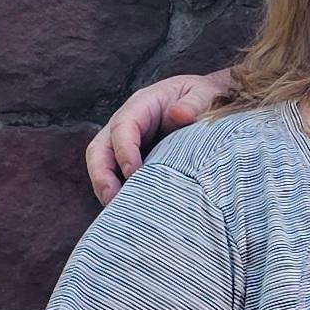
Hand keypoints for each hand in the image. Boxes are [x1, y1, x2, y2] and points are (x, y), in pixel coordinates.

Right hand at [86, 73, 227, 201]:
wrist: (209, 105)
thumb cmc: (205, 99)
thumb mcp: (204, 95)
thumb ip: (193, 104)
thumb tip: (178, 114)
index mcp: (142, 105)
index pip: (122, 127)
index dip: (124, 150)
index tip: (133, 173)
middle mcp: (126, 124)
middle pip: (99, 149)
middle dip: (101, 176)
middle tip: (113, 201)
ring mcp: (126, 144)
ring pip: (103, 166)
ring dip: (106, 190)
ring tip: (120, 214)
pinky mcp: (132, 161)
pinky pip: (116, 177)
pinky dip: (119, 194)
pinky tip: (132, 213)